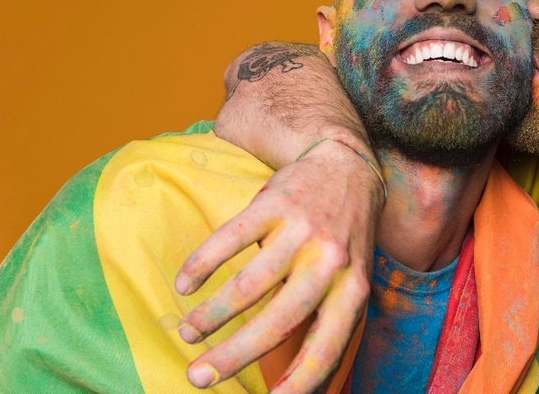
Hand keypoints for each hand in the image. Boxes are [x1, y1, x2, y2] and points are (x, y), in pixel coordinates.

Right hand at [174, 139, 383, 391]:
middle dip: (233, 355)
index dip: (299, 382)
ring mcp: (303, 230)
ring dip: (211, 314)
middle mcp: (330, 263)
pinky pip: (231, 237)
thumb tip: (305, 384)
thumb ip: (330, 321)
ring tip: (188, 332)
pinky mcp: (277, 202)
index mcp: (354, 290)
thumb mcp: (353, 280)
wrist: (348, 166)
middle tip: (198, 376)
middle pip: (278, 320)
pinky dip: (202, 263)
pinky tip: (185, 282)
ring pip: (249, 283)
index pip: (327, 348)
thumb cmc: (345, 239)